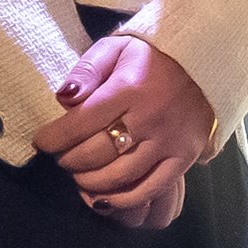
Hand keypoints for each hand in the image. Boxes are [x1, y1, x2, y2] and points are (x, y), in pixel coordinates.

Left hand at [44, 30, 209, 230]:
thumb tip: (63, 98)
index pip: (80, 122)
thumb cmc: (153, 57)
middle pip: (96, 153)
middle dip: (69, 160)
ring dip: (89, 181)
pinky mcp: (183, 158)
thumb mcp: (117, 47)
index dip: (54, 138)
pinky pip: (149, 189)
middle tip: (62, 157)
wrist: (205, 66)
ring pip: (119, 176)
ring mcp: (169, 141)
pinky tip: (103, 197)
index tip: (42, 142)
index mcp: (130, 87)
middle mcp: (150, 118)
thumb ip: (87, 69)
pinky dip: (122, 200)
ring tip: (79, 174)